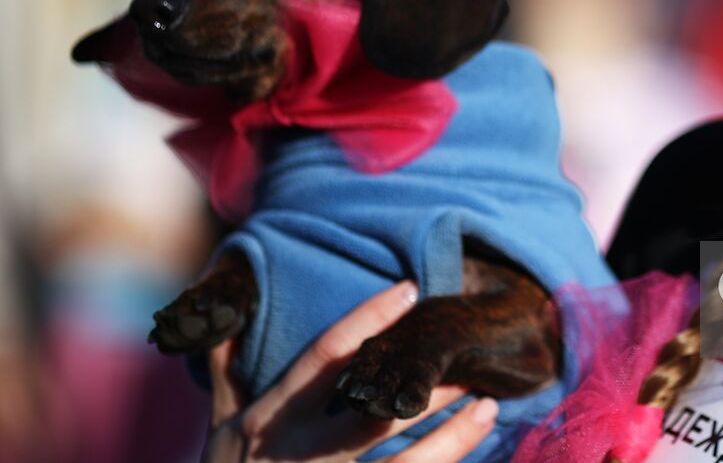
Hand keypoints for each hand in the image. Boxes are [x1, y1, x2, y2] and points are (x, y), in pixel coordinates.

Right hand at [203, 281, 496, 461]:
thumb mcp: (219, 426)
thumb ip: (226, 371)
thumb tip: (223, 316)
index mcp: (270, 419)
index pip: (324, 357)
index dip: (368, 320)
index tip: (411, 290)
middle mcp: (298, 455)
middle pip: (373, 414)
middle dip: (425, 387)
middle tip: (467, 361)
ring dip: (451, 438)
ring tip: (489, 408)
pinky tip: (471, 447)